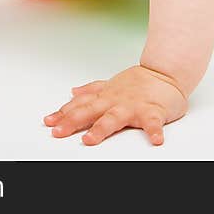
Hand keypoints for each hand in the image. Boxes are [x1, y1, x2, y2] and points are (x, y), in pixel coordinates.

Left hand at [43, 65, 187, 145]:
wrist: (165, 73)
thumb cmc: (138, 82)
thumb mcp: (110, 84)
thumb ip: (91, 90)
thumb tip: (72, 92)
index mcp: (105, 97)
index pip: (80, 105)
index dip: (63, 113)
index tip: (48, 122)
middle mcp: (115, 101)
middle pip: (90, 112)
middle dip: (72, 121)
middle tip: (58, 132)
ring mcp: (133, 106)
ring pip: (114, 118)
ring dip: (101, 128)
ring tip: (90, 139)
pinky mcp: (153, 111)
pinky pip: (153, 122)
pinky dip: (154, 131)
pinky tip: (155, 140)